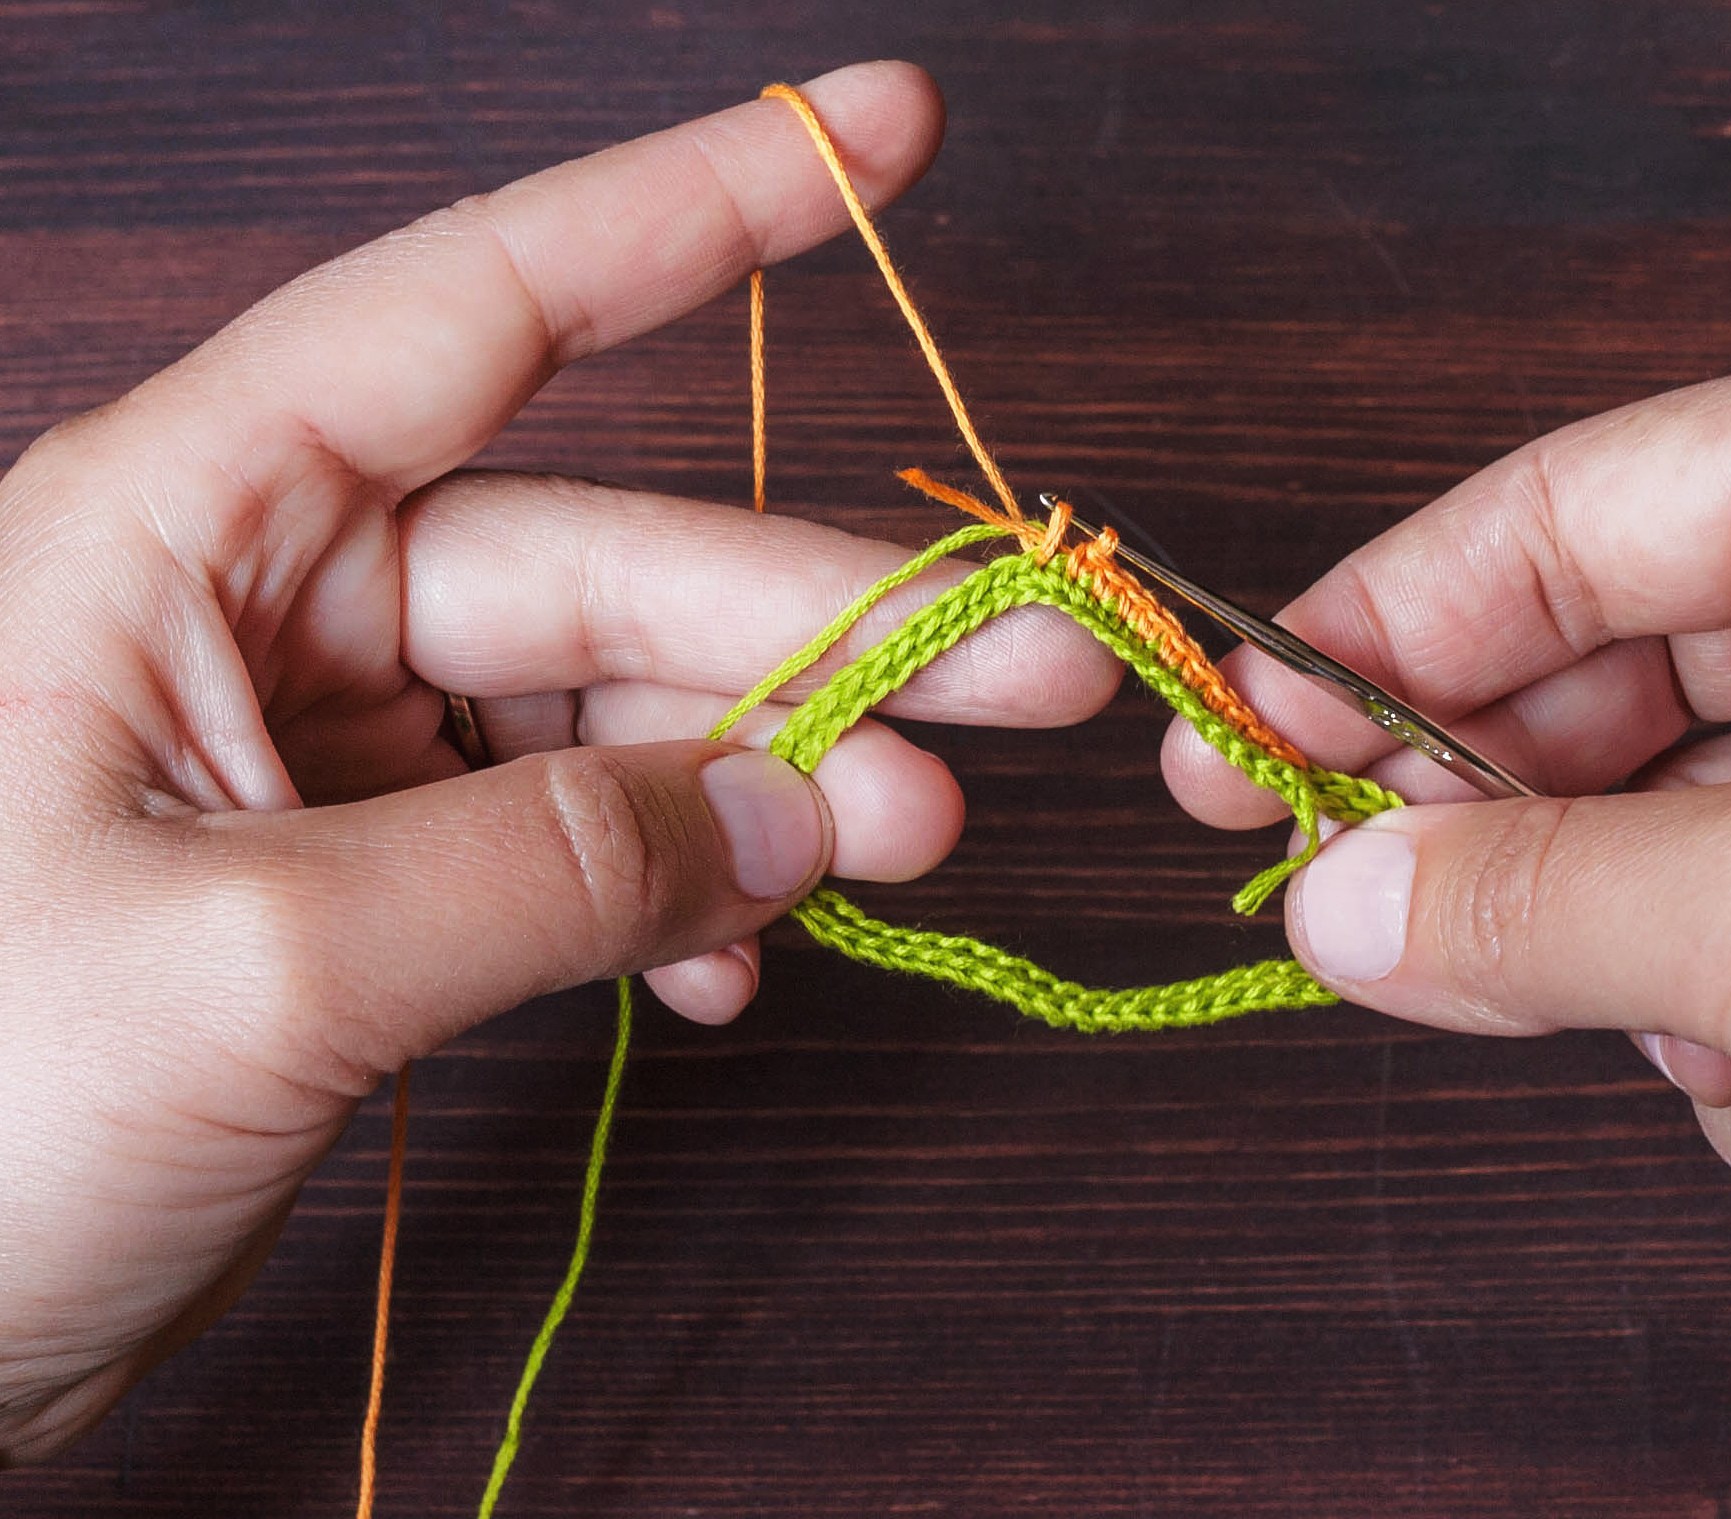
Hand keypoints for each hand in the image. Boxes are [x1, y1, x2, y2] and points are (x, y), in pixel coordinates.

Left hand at [0, 62, 1117, 1461]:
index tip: (882, 131)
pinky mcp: (358, 884)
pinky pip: (565, 845)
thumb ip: (551, 862)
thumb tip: (803, 809)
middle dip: (821, 627)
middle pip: (602, 562)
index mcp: (182, 529)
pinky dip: (670, 896)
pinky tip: (734, 961)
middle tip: (1034, 671)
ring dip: (767, 785)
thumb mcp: (261, 963)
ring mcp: (319, 753)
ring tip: (911, 853)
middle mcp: (261, 610)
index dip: (694, 208)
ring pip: (606, 717)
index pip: (477, 308)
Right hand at [1163, 365, 1730, 1324]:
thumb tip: (1331, 902)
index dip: (1388, 620)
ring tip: (1710, 1042)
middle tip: (1343, 895)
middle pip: (1605, 681)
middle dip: (1502, 818)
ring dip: (1654, 970)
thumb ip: (1524, 895)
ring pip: (1668, 844)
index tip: (1244, 721)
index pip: (1568, 512)